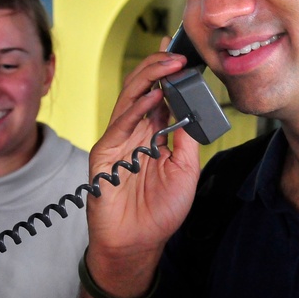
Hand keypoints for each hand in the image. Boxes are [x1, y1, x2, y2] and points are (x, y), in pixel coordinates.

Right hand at [86, 49, 201, 296]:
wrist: (137, 244)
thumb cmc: (159, 212)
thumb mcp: (185, 170)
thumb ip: (186, 138)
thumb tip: (194, 108)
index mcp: (154, 134)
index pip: (161, 95)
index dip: (169, 74)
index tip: (183, 53)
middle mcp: (135, 132)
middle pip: (143, 89)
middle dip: (159, 68)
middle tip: (178, 54)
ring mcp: (118, 140)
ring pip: (129, 98)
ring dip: (149, 79)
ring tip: (168, 65)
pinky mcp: (104, 153)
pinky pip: (120, 123)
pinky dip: (136, 108)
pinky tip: (152, 96)